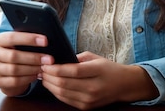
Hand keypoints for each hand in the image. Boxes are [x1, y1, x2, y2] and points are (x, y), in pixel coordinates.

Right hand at [0, 31, 53, 96]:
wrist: (6, 69)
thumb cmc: (16, 52)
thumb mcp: (19, 43)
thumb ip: (28, 40)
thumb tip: (44, 40)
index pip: (12, 37)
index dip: (29, 39)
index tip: (45, 41)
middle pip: (13, 56)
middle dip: (33, 57)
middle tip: (48, 59)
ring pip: (14, 69)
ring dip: (32, 69)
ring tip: (43, 67)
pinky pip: (14, 81)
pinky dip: (27, 78)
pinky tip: (36, 75)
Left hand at [40, 51, 158, 109]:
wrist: (124, 85)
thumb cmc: (108, 69)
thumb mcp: (95, 58)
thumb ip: (77, 58)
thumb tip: (57, 60)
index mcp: (97, 71)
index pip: (72, 71)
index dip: (55, 68)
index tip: (45, 63)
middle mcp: (93, 87)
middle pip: (64, 84)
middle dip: (48, 76)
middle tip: (40, 69)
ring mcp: (89, 99)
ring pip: (62, 94)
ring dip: (49, 85)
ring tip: (43, 77)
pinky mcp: (86, 107)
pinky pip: (66, 100)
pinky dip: (56, 92)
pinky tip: (52, 85)